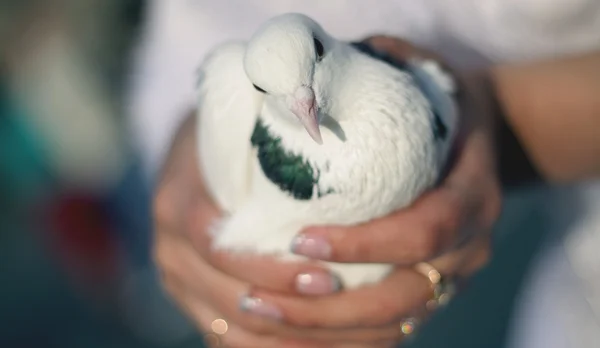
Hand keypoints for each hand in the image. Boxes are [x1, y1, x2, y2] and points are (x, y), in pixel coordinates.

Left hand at [154, 37, 501, 346]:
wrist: (481, 137)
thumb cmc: (442, 102)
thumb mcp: (422, 72)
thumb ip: (381, 64)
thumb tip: (309, 76)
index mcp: (471, 195)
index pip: (423, 233)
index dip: (365, 244)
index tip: (300, 238)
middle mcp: (468, 247)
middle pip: (404, 296)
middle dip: (329, 304)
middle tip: (263, 295)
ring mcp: (451, 276)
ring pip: (392, 324)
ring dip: (323, 328)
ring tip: (260, 312)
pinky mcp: (429, 290)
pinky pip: (387, 329)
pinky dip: (338, 338)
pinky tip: (287, 329)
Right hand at [154, 113, 406, 346]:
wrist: (195, 159)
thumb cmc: (230, 137)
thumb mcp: (242, 121)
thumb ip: (278, 125)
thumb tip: (357, 103)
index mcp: (177, 203)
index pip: (219, 247)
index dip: (271, 267)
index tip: (326, 273)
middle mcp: (170, 250)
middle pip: (230, 301)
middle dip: (292, 313)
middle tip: (348, 309)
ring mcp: (180, 284)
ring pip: (235, 334)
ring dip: (293, 340)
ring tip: (347, 336)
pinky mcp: (195, 305)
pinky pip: (234, 344)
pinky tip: (322, 346)